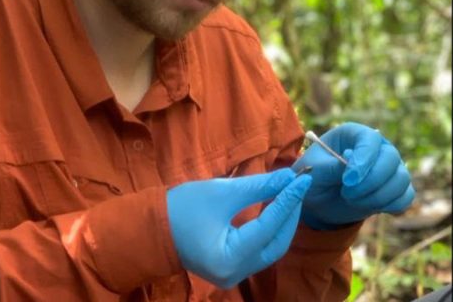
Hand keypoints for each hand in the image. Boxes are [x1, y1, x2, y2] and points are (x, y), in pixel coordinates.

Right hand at [166, 168, 311, 288]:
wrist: (150, 228)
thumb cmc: (181, 208)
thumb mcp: (222, 192)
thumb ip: (259, 186)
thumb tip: (289, 177)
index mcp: (229, 257)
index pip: (269, 227)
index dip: (288, 200)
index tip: (302, 179)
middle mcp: (235, 273)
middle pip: (276, 244)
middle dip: (289, 214)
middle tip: (298, 186)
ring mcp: (234, 275)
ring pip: (270, 249)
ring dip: (282, 222)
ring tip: (290, 195)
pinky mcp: (232, 269)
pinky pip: (259, 250)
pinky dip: (270, 230)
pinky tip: (276, 210)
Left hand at [293, 122, 414, 229]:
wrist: (319, 199)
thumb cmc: (314, 177)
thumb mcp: (314, 172)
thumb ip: (331, 168)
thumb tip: (350, 166)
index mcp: (355, 134)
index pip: (371, 140)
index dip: (364, 160)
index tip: (349, 180)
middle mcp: (377, 147)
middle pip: (391, 158)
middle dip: (371, 181)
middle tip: (348, 193)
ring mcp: (389, 167)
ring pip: (401, 179)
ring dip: (378, 196)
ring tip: (353, 200)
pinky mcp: (395, 188)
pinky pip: (406, 196)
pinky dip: (390, 205)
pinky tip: (370, 206)